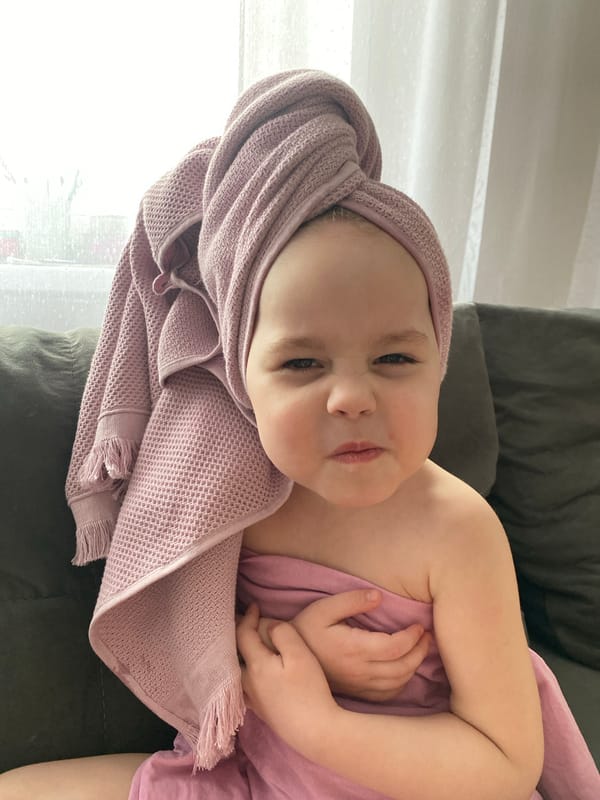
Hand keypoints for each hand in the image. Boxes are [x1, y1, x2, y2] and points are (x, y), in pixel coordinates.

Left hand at [236, 603, 338, 753]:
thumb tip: (268, 626)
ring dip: (238, 656)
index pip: (243, 634)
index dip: (247, 617)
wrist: (315, 732)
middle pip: (234, 654)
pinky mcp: (262, 712)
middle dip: (237, 635)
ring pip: (237, 672)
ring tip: (242, 645)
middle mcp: (247, 683)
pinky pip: (244, 687)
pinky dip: (243, 675)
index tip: (255, 606)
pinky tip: (250, 676)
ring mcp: (253, 700)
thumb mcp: (299, 654)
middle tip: (240, 620)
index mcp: (255, 665)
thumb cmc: (309, 690)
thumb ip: (282, 633)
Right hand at [289, 589, 430, 701]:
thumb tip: (378, 597)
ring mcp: (359, 685)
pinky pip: (388, 694)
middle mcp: (359, 671)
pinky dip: (402, 682)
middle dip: (420, 651)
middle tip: (426, 636)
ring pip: (398, 681)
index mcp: (353, 649)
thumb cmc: (305, 630)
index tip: (418, 625)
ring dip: (414, 665)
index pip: (395, 647)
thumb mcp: (323, 608)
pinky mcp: (357, 693)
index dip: (412, 637)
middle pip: (402, 666)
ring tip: (420, 648)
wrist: (286, 658)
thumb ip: (351, 600)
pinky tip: (404, 669)